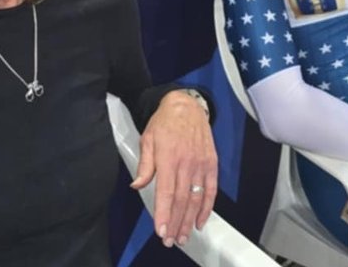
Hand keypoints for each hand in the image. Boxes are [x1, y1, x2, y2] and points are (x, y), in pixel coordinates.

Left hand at [131, 90, 216, 247]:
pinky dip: (207, 208)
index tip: (161, 231)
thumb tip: (136, 185)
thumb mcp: (148, 139)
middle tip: (171, 241)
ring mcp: (201, 164)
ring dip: (190, 220)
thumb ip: (145, 165)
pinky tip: (201, 221)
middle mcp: (186, 163)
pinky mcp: (211, 164)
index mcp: (168, 158)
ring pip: (196, 198)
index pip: (166, 192)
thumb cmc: (164, 123)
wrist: (187, 105)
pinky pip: (211, 190)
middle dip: (176, 223)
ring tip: (184, 237)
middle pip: (182, 200)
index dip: (164, 213)